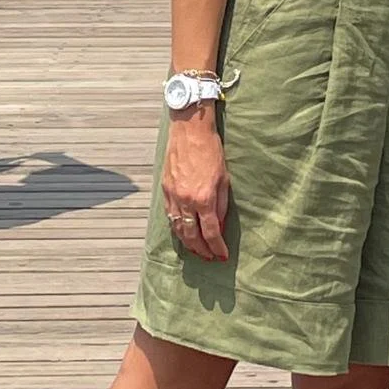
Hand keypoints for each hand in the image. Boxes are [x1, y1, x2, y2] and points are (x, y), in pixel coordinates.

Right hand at [162, 111, 230, 261]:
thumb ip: (222, 205)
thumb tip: (220, 226)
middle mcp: (186, 200)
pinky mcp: (165, 190)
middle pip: (192, 237)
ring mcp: (173, 196)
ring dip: (188, 243)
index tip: (222, 255)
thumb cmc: (211, 151)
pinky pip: (170, 216)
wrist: (190, 130)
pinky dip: (178, 228)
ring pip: (178, 229)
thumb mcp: (224, 178)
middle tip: (210, 257)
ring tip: (197, 249)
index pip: (211, 232)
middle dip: (202, 251)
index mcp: (204, 198)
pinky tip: (184, 232)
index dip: (217, 247)